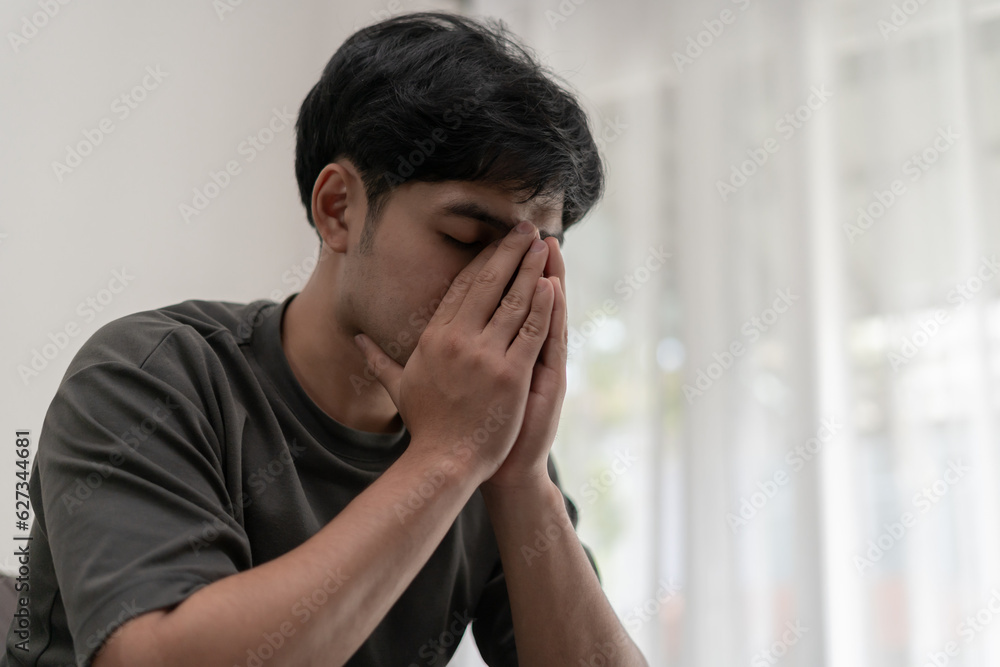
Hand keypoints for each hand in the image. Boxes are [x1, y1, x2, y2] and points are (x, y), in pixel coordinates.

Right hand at [353, 222, 554, 482]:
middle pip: (489, 283)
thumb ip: (379, 359)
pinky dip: (543, 306)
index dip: (482, 260)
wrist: (444, 462)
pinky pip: (531, 331)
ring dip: (531, 269)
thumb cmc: (426, 426)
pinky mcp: (511, 375)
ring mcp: (486, 356)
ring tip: (544, 245)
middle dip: (509, 251)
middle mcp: (458, 340)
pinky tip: (553, 284)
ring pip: (514, 301)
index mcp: (434, 338)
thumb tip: (355, 339)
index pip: (462, 287)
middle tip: (526, 228)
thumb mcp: (399, 386)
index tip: (495, 240)